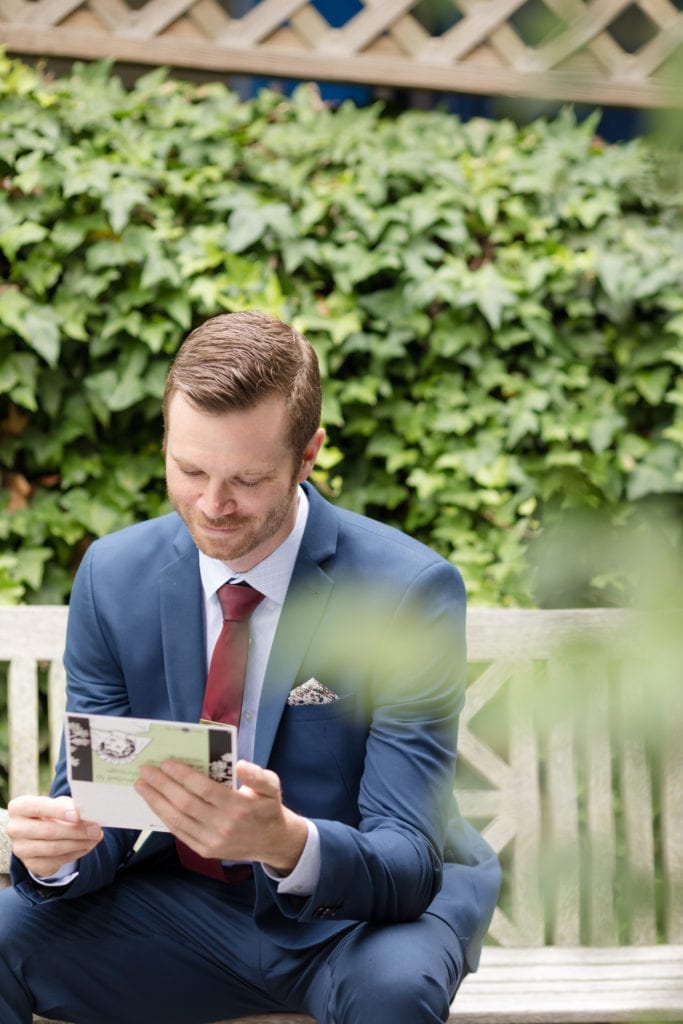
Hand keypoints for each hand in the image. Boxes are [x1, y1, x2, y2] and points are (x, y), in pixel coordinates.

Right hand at [7, 795, 102, 877]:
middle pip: (49, 831)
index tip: (77, 814)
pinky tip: (88, 845)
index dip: (59, 811)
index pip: (39, 807)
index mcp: (19, 807)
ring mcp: (21, 849)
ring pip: (54, 848)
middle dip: (76, 830)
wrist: (39, 833)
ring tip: (96, 837)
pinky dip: (77, 853)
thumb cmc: (51, 812)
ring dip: (79, 843)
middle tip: (96, 828)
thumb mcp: (57, 804)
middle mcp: (15, 828)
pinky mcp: (32, 865)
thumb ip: (69, 806)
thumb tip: (87, 812)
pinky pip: (58, 861)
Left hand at [135, 759, 307, 873]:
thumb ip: (257, 775)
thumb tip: (240, 765)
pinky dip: (164, 817)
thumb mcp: (271, 786)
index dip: (183, 775)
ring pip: (178, 820)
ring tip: (142, 786)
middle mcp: (223, 826)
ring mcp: (212, 841)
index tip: (166, 762)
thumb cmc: (267, 807)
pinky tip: (155, 803)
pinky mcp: (205, 850)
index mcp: (239, 806)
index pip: (204, 789)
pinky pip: (179, 832)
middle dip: (162, 786)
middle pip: (185, 804)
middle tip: (145, 771)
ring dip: (156, 802)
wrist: (271, 841)